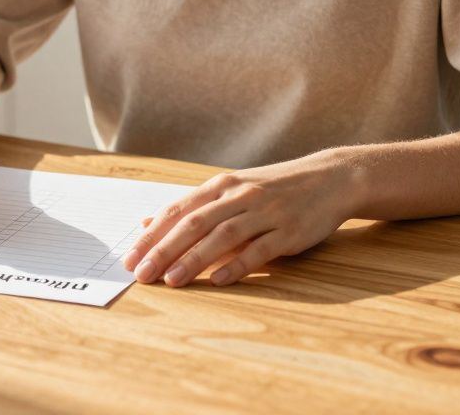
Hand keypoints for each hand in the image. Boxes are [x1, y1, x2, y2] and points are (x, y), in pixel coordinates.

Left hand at [123, 150, 361, 286]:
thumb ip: (192, 208)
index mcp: (221, 186)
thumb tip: (148, 222)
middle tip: (142, 274)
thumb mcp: (231, 191)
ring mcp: (265, 212)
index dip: (152, 235)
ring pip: (222, 235)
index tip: (130, 258)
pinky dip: (237, 264)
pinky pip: (259, 249)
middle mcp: (239, 196)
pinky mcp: (289, 230)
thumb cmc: (273, 189)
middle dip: (164, 249)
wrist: (330, 178)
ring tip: (172, 280)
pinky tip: (217, 280)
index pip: (177, 211)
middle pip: (194, 223)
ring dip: (193, 259)